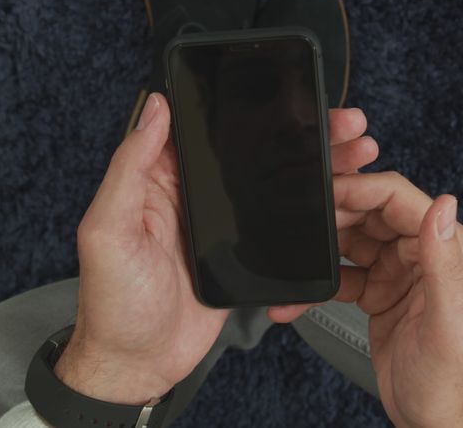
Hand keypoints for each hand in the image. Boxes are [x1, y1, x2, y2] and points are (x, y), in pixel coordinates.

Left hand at [56, 93, 379, 404]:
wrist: (136, 366)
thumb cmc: (112, 302)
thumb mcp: (108, 228)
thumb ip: (129, 166)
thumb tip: (155, 107)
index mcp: (158, 179)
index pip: (208, 129)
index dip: (249, 108)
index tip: (291, 95)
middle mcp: (192, 195)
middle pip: (252, 151)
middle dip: (299, 134)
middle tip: (342, 123)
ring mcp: (221, 226)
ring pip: (274, 183)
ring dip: (314, 167)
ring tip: (355, 153)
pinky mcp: (241, 256)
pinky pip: (279, 224)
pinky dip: (310, 211)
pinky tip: (340, 200)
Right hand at [270, 173, 462, 427]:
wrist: (433, 420)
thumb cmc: (451, 379)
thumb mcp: (450, 321)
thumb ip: (444, 262)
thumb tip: (444, 204)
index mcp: (451, 247)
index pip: (400, 200)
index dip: (360, 190)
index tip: (325, 192)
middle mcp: (425, 252)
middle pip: (370, 213)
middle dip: (333, 218)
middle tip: (298, 226)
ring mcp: (399, 271)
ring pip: (351, 241)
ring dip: (319, 251)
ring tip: (292, 260)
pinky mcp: (378, 291)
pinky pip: (341, 276)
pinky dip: (317, 286)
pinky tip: (294, 299)